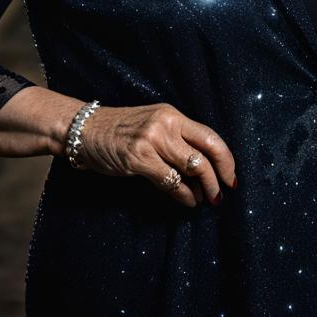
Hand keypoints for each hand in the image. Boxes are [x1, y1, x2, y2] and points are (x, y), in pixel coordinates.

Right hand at [76, 103, 236, 208]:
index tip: (231, 175)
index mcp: (172, 115)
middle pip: (206, 151)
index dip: (226, 157)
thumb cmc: (119, 132)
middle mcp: (166, 124)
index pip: (209, 135)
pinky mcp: (138, 158)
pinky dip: (184, 195)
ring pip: (192, 166)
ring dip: (205, 188)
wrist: (84, 130)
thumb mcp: (152, 126)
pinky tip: (188, 202)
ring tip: (207, 199)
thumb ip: (176, 141)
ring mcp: (152, 140)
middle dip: (220, 176)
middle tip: (222, 193)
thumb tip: (202, 169)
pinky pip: (171, 181)